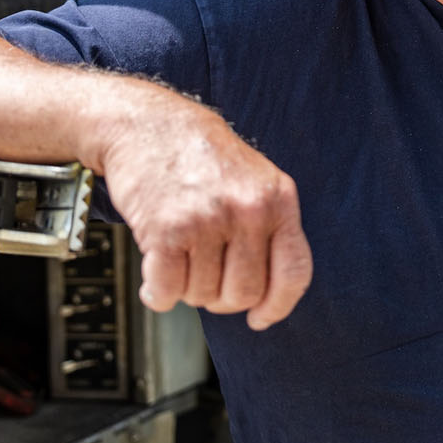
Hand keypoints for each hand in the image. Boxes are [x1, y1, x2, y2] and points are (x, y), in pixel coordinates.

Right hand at [101, 104, 311, 329]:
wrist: (149, 124)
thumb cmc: (201, 157)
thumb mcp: (256, 180)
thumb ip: (269, 229)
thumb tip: (269, 298)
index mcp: (277, 200)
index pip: (294, 273)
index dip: (278, 306)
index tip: (260, 318)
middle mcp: (248, 209)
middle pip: (243, 294)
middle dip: (221, 297)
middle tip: (204, 273)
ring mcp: (208, 219)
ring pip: (203, 296)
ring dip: (186, 288)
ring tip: (180, 256)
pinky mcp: (166, 230)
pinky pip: (167, 291)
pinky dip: (157, 293)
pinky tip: (155, 275)